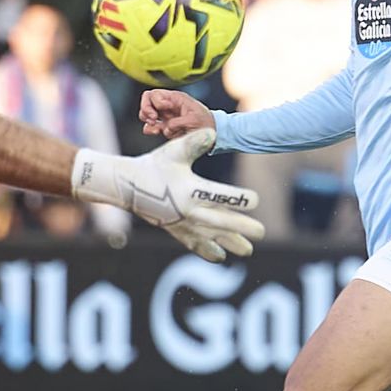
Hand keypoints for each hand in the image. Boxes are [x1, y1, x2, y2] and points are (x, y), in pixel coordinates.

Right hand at [70, 130, 265, 261]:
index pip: (221, 197)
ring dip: (231, 243)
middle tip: (262, 232)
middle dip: (243, 228)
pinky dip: (208, 252)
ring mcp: (182, 224)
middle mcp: (188, 211)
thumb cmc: (154, 165)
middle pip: (221, 222)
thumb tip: (213, 133)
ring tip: (248, 251)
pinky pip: (195, 245)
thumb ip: (194, 143)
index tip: (255, 200)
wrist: (128, 186)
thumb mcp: (173, 151)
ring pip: (212, 237)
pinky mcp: (176, 231)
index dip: (240, 199)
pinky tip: (221, 257)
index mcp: (191, 190)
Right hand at [139, 88, 212, 139]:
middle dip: (146, 109)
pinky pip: (150, 126)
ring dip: (146, 119)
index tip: (165, 109)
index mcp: (175, 98)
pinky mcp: (164, 127)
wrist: (211, 133)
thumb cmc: (205, 122)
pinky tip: (156, 132)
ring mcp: (165, 116)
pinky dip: (149, 129)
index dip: (156, 102)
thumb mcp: (194, 120)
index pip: (155, 94)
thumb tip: (166, 128)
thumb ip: (178, 122)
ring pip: (145, 113)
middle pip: (147, 101)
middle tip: (153, 119)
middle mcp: (168, 105)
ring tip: (155, 126)